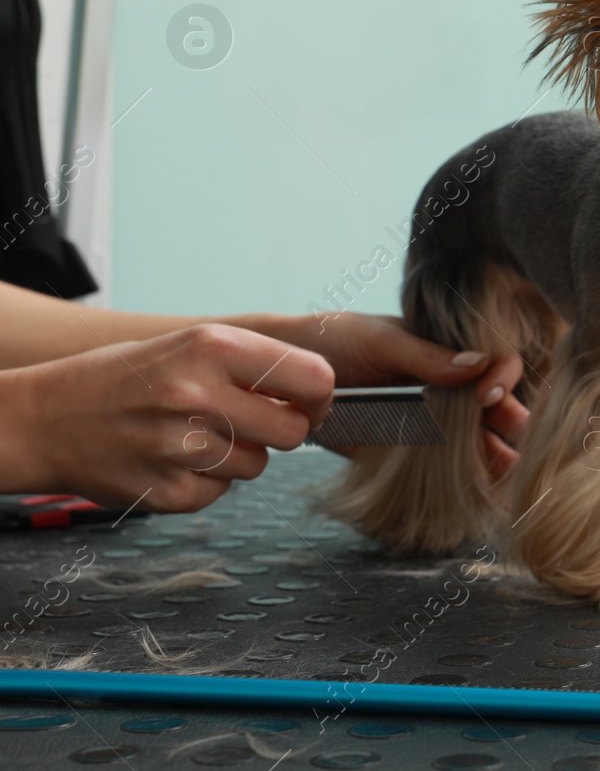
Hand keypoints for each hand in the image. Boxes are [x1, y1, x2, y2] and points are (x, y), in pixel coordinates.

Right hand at [0, 324, 333, 510]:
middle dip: (282, 430)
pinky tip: (170, 459)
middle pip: (295, 431)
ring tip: (194, 435)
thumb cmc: (124, 378)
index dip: (319, 396)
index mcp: (212, 347)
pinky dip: (205, 481)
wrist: (42, 418)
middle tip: (251, 422)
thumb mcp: (188, 345)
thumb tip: (319, 390)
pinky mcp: (169, 492)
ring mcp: (182, 447)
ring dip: (239, 455)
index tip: (308, 403)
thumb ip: (252, 364)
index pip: (315, 378)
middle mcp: (199, 395)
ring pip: (259, 465)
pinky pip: (221, 492)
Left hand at [254, 312, 529, 479]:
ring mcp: (426, 417)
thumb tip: (479, 366)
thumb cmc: (329, 341)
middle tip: (525, 444)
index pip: (493, 362)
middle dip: (512, 424)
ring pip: (473, 439)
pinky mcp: (405, 447)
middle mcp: (443, 384)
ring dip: (493, 456)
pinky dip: (464, 477)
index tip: (491, 396)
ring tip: (511, 475)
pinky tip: (482, 489)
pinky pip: (442, 463)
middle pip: (492, 406)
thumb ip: (429, 356)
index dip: (502, 378)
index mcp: (444, 349)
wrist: (277, 375)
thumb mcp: (380, 341)